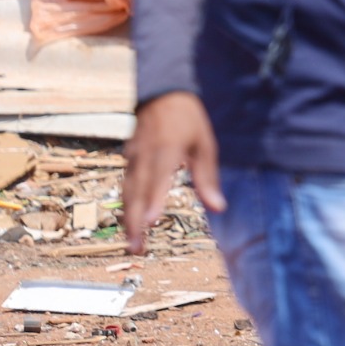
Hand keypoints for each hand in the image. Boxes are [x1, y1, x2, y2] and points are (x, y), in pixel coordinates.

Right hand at [125, 92, 221, 253]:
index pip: (157, 180)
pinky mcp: (128, 161)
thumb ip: (208, 177)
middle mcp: (144, 157)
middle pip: (136, 193)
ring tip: (133, 244)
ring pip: (127, 193)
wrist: (162, 96)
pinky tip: (130, 222)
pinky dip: (126, 206)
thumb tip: (218, 207)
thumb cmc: (188, 121)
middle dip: (134, 223)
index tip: (150, 222)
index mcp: (166, 150)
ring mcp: (133, 159)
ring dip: (128, 219)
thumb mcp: (205, 145)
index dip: (152, 202)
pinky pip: (125, 186)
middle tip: (137, 249)